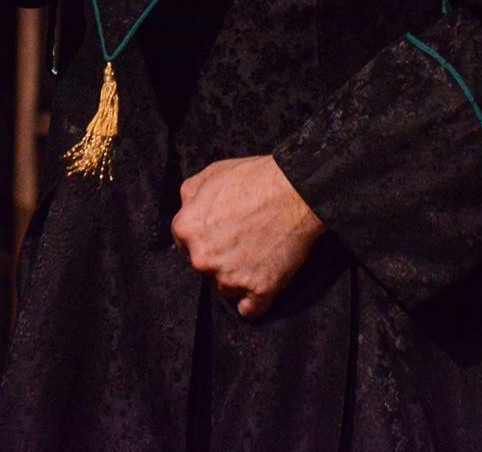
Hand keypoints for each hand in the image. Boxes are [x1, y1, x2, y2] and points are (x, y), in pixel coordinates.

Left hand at [170, 156, 325, 319]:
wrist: (297, 191)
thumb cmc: (256, 178)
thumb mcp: (212, 173)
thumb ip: (191, 195)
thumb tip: (187, 210)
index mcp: (187, 228)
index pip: (185, 244)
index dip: (204, 237)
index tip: (221, 233)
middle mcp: (202, 258)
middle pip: (204, 268)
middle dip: (219, 258)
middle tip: (242, 241)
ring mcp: (230, 277)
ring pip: (226, 287)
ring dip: (238, 277)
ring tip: (258, 256)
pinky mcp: (259, 290)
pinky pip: (250, 310)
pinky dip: (254, 302)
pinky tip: (261, 286)